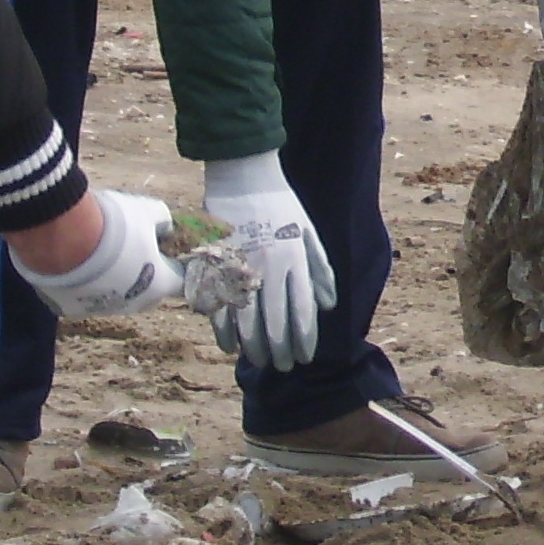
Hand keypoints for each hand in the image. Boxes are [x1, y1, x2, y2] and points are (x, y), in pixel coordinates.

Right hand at [6, 186, 180, 316]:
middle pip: (146, 294)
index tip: (166, 251)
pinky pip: (81, 299)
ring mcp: (99, 310)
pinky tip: (73, 265)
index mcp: (158, 285)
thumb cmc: (112, 224)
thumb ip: (162, 221)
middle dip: (145, 277)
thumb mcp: (147, 211)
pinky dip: (80, 286)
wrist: (60, 236)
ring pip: (113, 299)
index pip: (180, 282)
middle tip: (134, 252)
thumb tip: (165, 228)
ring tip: (98, 256)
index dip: (175, 266)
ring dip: (112, 283)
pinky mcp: (68, 310)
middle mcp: (131, 304)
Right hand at [189, 153, 337, 372]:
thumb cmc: (281, 205)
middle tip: (282, 367)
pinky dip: (223, 331)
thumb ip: (320, 271)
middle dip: (280, 351)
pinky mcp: (215, 265)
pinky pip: (217, 307)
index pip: (302, 313)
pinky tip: (231, 347)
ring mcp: (239, 268)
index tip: (304, 358)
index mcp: (294, 262)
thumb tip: (328, 307)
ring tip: (260, 361)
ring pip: (246, 321)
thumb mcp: (309, 233)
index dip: (304, 341)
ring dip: (253, 347)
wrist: (243, 176)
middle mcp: (268, 269)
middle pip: (274, 323)